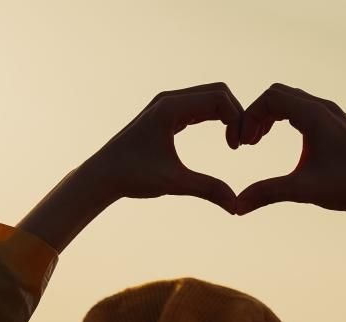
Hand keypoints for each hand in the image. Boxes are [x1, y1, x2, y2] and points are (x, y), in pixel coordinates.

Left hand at [18, 83, 243, 251]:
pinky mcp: (167, 113)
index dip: (237, 118)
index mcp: (170, 108)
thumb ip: (208, 189)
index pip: (219, 98)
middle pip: (218, 92)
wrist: (102, 175)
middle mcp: (169, 99)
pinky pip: (200, 106)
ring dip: (228, 116)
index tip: (239, 147)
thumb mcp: (174, 183)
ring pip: (211, 97)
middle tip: (243, 144)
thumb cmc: (133, 176)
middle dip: (237, 114)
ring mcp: (167, 104)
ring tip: (235, 144)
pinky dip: (217, 118)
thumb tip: (237, 206)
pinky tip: (225, 140)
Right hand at [237, 83, 345, 259]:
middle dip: (258, 114)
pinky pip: (304, 108)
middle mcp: (324, 108)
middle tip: (248, 141)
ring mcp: (333, 113)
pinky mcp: (338, 123)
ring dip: (272, 116)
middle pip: (279, 94)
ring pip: (292, 100)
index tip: (244, 143)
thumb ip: (267, 192)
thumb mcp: (303, 189)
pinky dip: (287, 118)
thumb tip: (236, 207)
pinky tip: (283, 141)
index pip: (271, 97)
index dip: (250, 116)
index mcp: (315, 116)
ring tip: (258, 140)